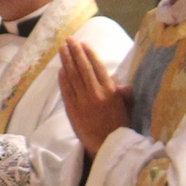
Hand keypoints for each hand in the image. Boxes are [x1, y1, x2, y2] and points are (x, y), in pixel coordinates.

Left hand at [56, 37, 128, 154]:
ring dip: (66, 61)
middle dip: (75, 52)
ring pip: (72, 77)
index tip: (83, 44)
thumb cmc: (118, 125)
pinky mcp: (72, 110)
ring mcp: (82, 102)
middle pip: (82, 68)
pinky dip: (62, 78)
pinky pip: (66, 90)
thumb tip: (116, 78)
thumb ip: (122, 91)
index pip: (97, 67)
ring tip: (62, 49)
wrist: (106, 146)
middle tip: (69, 40)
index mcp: (110, 91)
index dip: (89, 54)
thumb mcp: (125, 106)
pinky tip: (60, 69)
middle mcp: (95, 94)